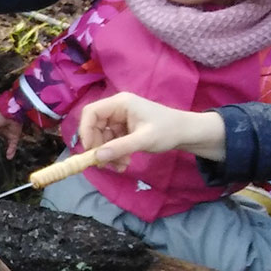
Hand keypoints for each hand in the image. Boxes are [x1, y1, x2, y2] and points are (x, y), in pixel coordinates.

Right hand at [75, 92, 227, 169]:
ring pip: (102, 137)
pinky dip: (115, 154)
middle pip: (94, 126)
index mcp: (120, 103)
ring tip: (120, 166)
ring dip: (108, 153)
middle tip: (104, 164)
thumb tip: (97, 157)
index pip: (91, 112)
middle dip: (98, 147)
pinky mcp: (124, 129)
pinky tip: (124, 163)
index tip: (89, 150)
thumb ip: (120, 147)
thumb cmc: (167, 130)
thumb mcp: (144, 140)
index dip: (85, 131)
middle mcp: (117, 108)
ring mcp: (120, 119)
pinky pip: (111, 142)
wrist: (186, 133)